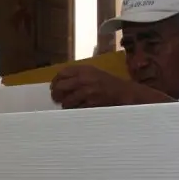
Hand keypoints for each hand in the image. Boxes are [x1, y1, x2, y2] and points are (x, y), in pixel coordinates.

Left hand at [50, 65, 172, 108]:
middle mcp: (84, 79)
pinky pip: (76, 108)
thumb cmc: (107, 82)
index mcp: (84, 69)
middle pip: (60, 87)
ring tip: (67, 105)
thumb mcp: (93, 72)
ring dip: (65, 104)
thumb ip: (78, 74)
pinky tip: (76, 109)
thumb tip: (60, 80)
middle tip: (56, 98)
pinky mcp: (90, 103)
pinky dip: (74, 110)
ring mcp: (87, 92)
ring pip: (66, 100)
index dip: (55, 81)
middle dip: (56, 94)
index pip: (61, 74)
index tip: (54, 86)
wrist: (124, 92)